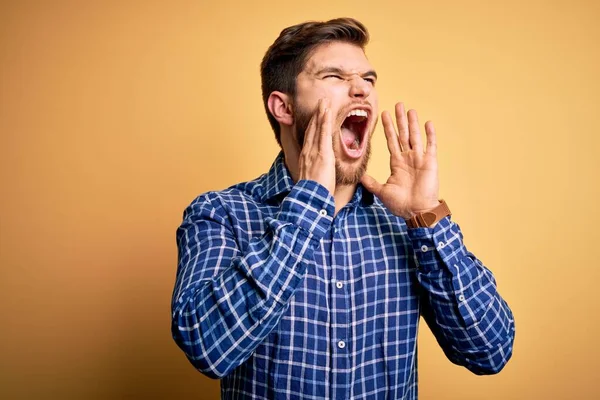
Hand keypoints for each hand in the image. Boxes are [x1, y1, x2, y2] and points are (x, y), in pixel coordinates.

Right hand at [298, 98, 335, 195]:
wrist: (310, 199)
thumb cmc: (312, 193)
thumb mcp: (311, 179)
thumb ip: (313, 171)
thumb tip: (317, 171)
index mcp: (306, 157)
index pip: (309, 137)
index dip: (313, 125)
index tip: (316, 115)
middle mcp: (307, 152)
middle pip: (312, 129)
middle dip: (316, 115)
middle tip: (321, 102)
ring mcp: (314, 151)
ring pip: (317, 128)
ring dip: (320, 113)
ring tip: (324, 101)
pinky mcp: (322, 153)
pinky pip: (324, 134)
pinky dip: (325, 121)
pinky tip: (327, 111)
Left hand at [361, 102, 438, 218]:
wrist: (417, 212)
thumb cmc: (401, 204)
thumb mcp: (382, 191)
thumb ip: (371, 182)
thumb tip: (359, 177)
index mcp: (397, 163)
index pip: (391, 140)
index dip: (387, 127)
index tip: (383, 114)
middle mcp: (408, 158)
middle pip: (403, 134)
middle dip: (399, 120)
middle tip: (397, 104)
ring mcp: (419, 159)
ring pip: (415, 136)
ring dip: (412, 123)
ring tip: (409, 109)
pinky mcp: (430, 163)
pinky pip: (430, 146)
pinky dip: (430, 135)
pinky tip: (427, 123)